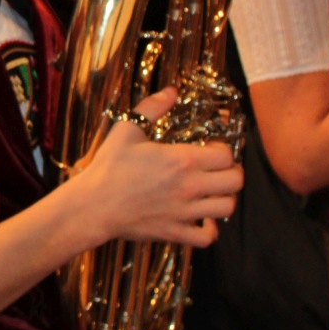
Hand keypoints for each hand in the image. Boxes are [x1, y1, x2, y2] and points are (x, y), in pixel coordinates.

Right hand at [70, 87, 242, 248]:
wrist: (93, 205)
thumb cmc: (108, 168)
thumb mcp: (127, 130)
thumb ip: (152, 108)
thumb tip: (171, 91)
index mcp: (182, 160)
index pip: (226, 155)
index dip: (223, 150)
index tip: (211, 149)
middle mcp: (189, 187)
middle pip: (235, 181)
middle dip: (231, 172)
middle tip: (218, 169)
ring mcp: (184, 212)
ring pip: (227, 207)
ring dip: (224, 198)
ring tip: (211, 191)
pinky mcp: (175, 231)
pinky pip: (207, 237)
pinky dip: (210, 229)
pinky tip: (202, 218)